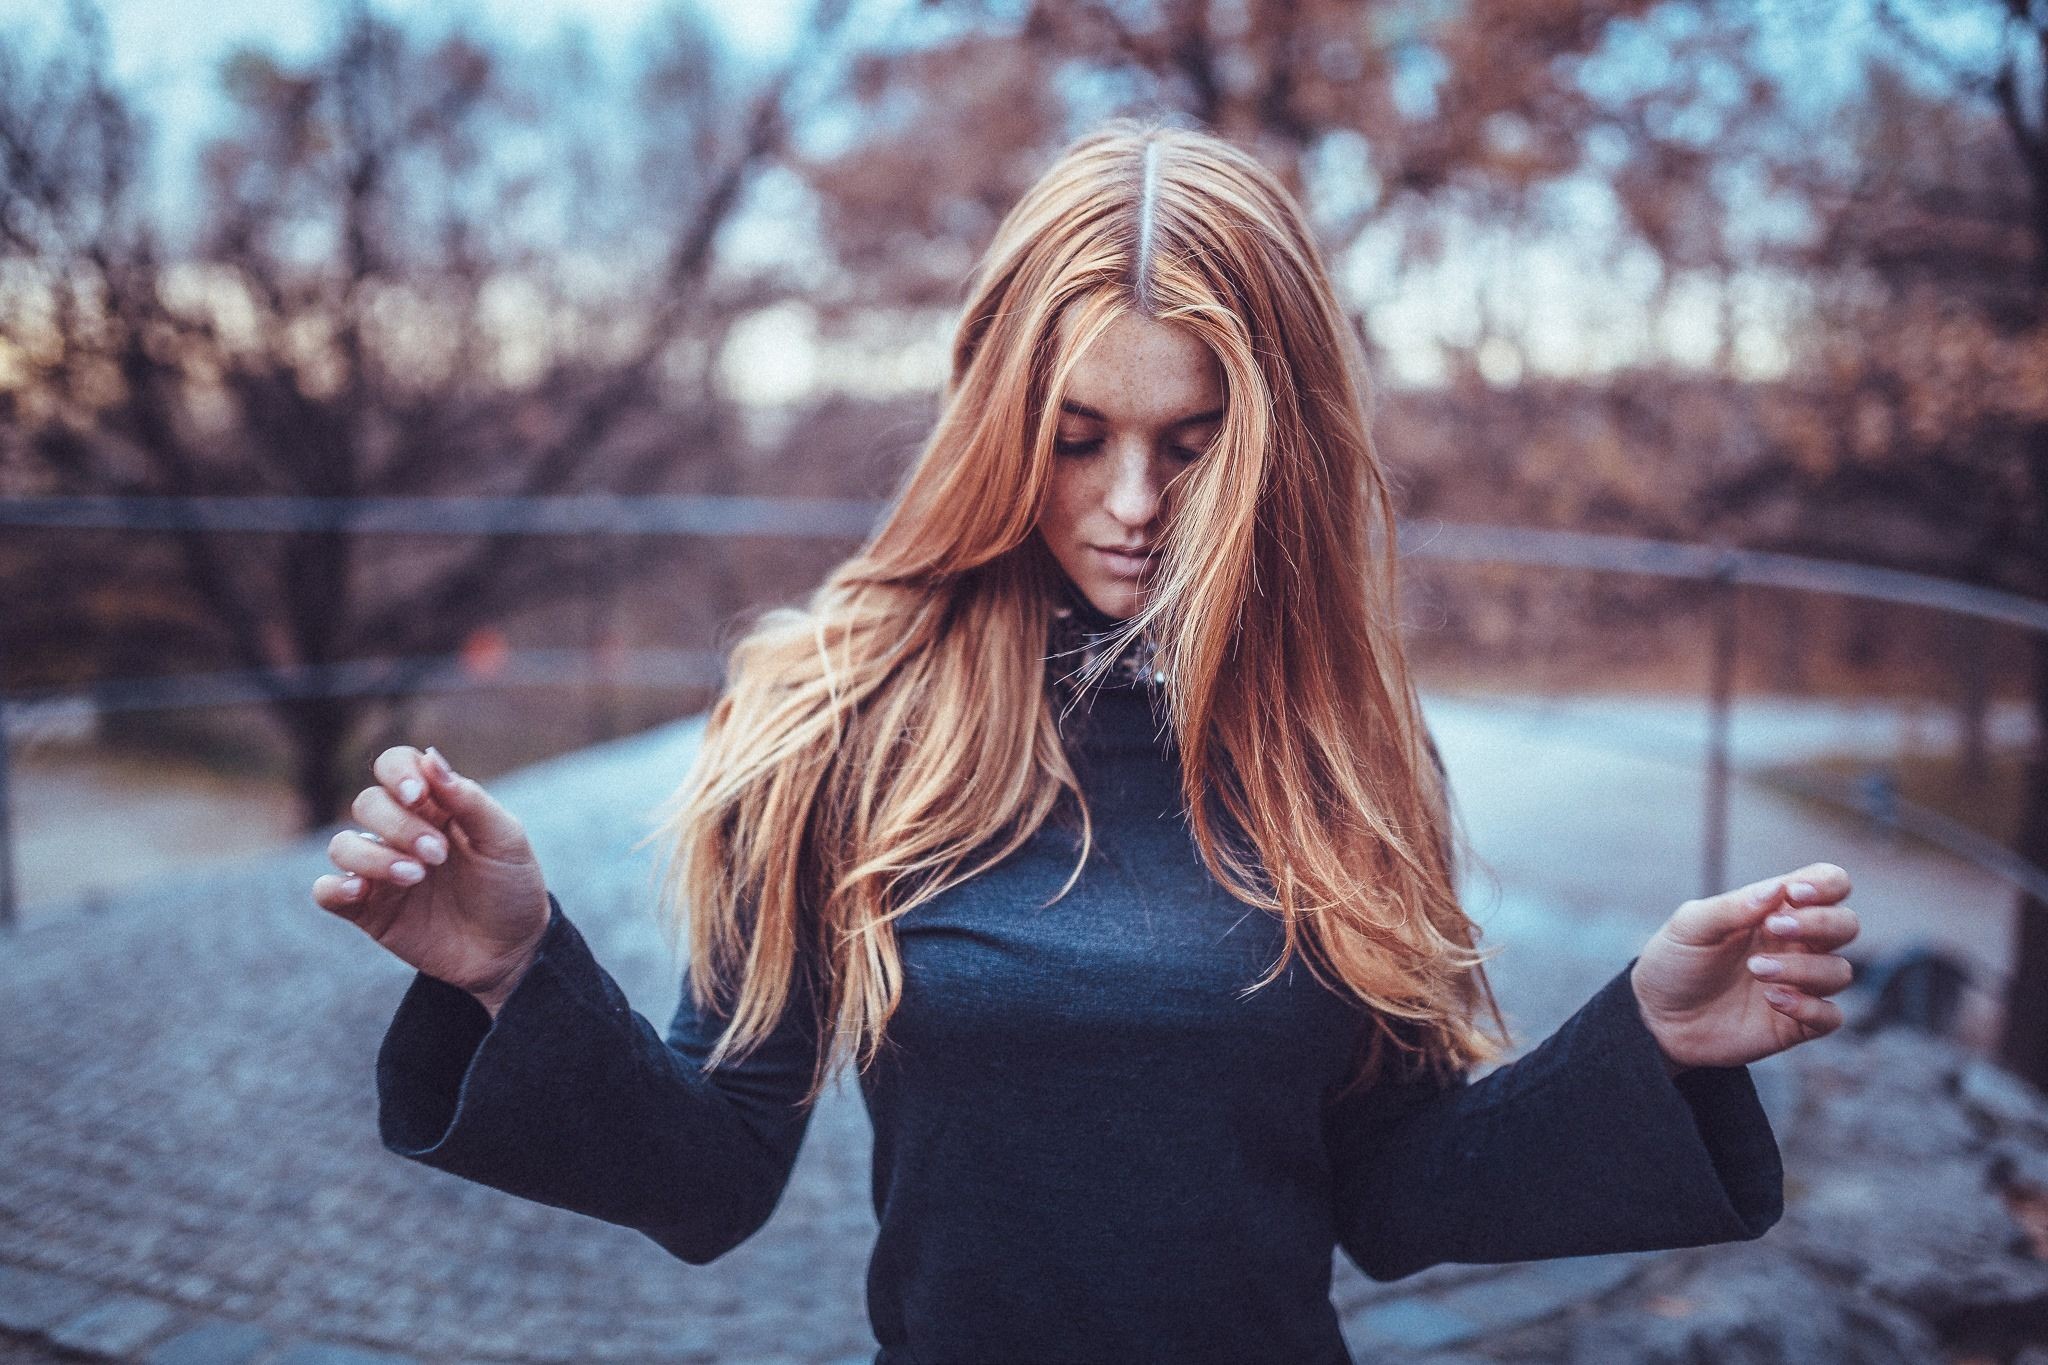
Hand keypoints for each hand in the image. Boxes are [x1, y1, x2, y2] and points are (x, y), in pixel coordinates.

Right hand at [311, 745, 550, 1016]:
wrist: (512, 951)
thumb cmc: (512, 887)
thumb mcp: (505, 840)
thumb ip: (469, 799)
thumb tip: (430, 757)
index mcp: (435, 805)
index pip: (395, 765)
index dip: (398, 773)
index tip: (419, 797)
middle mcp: (401, 832)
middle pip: (368, 803)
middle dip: (400, 826)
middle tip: (438, 856)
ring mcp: (380, 870)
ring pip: (342, 845)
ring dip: (374, 857)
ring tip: (416, 877)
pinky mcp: (368, 909)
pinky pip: (326, 891)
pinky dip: (334, 887)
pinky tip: (362, 890)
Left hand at [1628, 862, 1858, 1072]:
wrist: (1655, 1018)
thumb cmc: (1674, 962)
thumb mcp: (1690, 927)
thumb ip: (1732, 906)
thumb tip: (1778, 889)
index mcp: (1775, 911)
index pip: (1830, 885)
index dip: (1826, 885)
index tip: (1794, 894)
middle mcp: (1796, 944)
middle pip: (1847, 925)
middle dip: (1821, 923)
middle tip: (1772, 928)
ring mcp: (1799, 984)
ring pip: (1840, 971)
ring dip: (1804, 968)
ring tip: (1756, 970)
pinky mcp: (1796, 1024)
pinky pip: (1831, 1016)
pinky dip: (1810, 1007)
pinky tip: (1772, 1000)